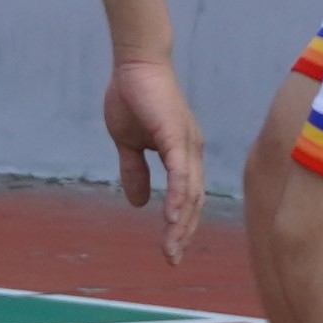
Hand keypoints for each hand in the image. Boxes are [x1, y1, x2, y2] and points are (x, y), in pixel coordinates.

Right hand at [103, 55, 206, 261]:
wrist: (134, 63)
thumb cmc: (133, 97)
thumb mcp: (129, 143)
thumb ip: (134, 170)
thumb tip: (137, 203)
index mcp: (182, 154)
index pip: (187, 197)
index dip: (180, 224)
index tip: (170, 249)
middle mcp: (192, 152)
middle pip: (194, 201)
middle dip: (184, 232)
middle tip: (172, 259)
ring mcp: (187, 144)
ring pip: (190, 193)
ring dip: (181, 223)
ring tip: (171, 248)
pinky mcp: (177, 135)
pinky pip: (180, 174)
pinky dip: (178, 197)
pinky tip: (172, 218)